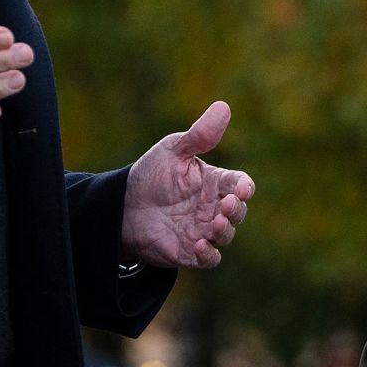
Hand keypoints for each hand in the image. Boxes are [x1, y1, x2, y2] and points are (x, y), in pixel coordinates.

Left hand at [121, 102, 254, 268]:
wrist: (122, 207)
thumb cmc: (151, 175)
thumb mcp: (173, 150)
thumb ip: (199, 135)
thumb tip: (223, 107)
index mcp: (214, 182)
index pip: (239, 184)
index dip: (244, 187)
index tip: (242, 188)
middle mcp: (212, 207)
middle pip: (238, 211)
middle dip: (237, 210)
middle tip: (226, 205)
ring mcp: (203, 230)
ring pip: (226, 235)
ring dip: (225, 231)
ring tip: (214, 223)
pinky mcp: (189, 251)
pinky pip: (210, 258)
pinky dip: (209, 254)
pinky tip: (198, 245)